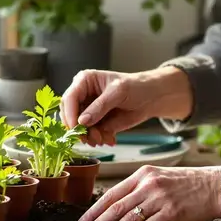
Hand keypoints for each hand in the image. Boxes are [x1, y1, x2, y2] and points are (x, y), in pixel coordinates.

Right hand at [60, 67, 192, 145]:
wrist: (150, 98)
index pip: (69, 98)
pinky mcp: (96, 122)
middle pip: (70, 115)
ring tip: (103, 138)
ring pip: (79, 128)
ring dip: (89, 137)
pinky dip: (99, 139)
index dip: (70, 114)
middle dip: (79, 129)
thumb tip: (82, 122)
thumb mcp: (118, 93)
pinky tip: (110, 139)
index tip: (76, 128)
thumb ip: (100, 107)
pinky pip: (90, 134)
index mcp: (84, 81)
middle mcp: (83, 96)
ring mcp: (88, 110)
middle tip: (91, 138)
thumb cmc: (135, 87)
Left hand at [74, 165, 220, 220]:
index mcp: (142, 175)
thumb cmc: (187, 185)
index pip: (111, 194)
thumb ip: (139, 189)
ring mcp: (160, 197)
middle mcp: (148, 184)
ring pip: (129, 217)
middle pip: (115, 206)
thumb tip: (118, 208)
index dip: (94, 210)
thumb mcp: (159, 178)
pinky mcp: (172, 211)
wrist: (214, 186)